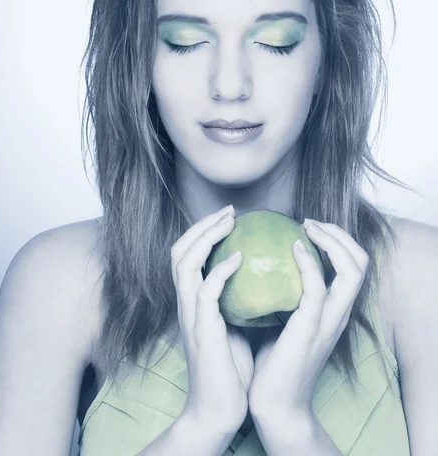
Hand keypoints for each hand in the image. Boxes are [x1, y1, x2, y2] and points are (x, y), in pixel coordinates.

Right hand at [170, 205, 253, 433]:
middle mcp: (186, 304)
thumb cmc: (230, 369)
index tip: (229, 217)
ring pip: (185, 264)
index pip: (186, 255)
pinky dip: (220, 270)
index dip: (202, 231)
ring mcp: (191, 317)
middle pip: (179, 251)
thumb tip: (261, 274)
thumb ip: (236, 299)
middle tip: (230, 211)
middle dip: (202, 225)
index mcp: (193, 301)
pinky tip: (240, 258)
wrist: (218, 410)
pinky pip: (206, 292)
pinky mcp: (202, 332)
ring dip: (207, 238)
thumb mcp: (232, 325)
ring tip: (230, 223)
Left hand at [247, 219, 368, 421]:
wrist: (275, 404)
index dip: (338, 239)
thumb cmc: (274, 362)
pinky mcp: (310, 329)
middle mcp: (339, 313)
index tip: (309, 227)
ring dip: (331, 240)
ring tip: (307, 227)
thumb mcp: (285, 319)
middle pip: (360, 262)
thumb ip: (286, 293)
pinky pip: (318, 288)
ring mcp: (328, 321)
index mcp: (334, 310)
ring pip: (351, 270)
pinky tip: (293, 247)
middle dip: (339, 233)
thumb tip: (265, 263)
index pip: (354, 265)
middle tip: (310, 222)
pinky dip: (310, 263)